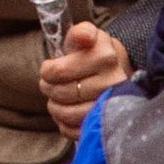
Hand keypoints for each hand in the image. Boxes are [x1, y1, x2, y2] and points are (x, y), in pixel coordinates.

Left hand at [38, 19, 130, 139]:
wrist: (115, 73)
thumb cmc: (94, 54)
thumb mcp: (88, 36)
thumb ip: (81, 32)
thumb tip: (83, 37)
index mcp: (105, 57)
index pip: (59, 71)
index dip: (47, 71)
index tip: (49, 69)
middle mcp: (112, 82)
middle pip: (61, 93)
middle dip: (49, 88)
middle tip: (50, 84)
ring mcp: (111, 106)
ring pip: (67, 114)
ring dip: (55, 107)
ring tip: (56, 98)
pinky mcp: (106, 124)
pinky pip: (75, 131)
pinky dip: (64, 124)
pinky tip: (66, 112)